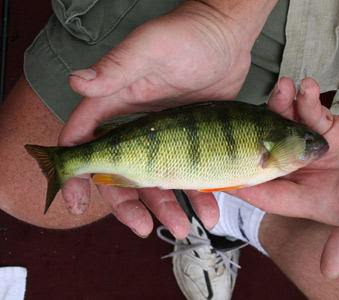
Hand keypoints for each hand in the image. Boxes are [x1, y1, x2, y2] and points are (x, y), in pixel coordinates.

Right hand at [58, 2, 256, 238]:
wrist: (227, 37)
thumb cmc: (187, 35)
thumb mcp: (150, 48)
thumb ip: (116, 68)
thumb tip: (77, 82)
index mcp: (114, 104)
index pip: (83, 143)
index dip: (75, 175)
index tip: (76, 204)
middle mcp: (135, 125)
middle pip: (121, 174)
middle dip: (128, 205)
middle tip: (142, 227)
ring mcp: (163, 136)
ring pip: (156, 181)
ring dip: (165, 207)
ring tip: (183, 227)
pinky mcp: (189, 141)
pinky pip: (188, 174)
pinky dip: (197, 195)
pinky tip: (210, 207)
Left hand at [229, 77, 338, 278]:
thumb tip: (328, 269)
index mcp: (314, 201)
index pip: (269, 195)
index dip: (244, 183)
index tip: (220, 169)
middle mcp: (312, 176)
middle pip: (271, 157)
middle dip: (257, 136)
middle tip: (247, 116)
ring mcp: (322, 151)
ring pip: (288, 130)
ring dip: (282, 109)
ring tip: (282, 89)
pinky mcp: (337, 130)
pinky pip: (314, 113)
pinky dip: (308, 100)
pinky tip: (306, 87)